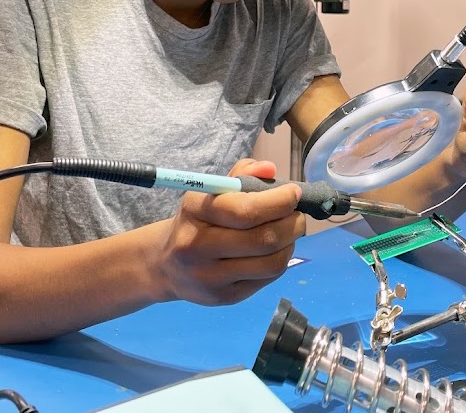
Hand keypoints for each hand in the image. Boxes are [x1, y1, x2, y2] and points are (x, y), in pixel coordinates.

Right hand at [155, 158, 305, 305]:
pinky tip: (276, 250)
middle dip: (292, 224)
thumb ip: (242, 174)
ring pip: (271, 263)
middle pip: (262, 239)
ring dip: (290, 244)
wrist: (167, 265)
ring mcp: (210, 277)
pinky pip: (267, 279)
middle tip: (298, 215)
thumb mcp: (212, 191)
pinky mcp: (224, 298)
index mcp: (195, 211)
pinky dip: (281, 261)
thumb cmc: (198, 220)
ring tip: (290, 233)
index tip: (294, 193)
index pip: (245, 211)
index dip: (278, 202)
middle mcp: (198, 246)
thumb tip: (269, 169)